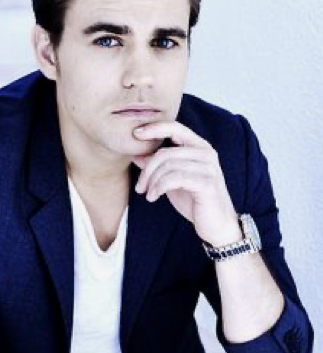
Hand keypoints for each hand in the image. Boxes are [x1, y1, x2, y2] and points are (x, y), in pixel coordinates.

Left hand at [132, 121, 241, 246]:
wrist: (217, 225)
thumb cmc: (195, 201)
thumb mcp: (172, 181)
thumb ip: (158, 167)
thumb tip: (136, 155)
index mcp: (199, 147)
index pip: (175, 127)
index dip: (154, 128)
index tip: (135, 134)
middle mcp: (206, 153)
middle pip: (165, 153)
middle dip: (147, 170)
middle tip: (139, 187)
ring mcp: (208, 167)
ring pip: (168, 166)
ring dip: (151, 181)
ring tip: (147, 194)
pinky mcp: (206, 183)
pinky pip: (174, 179)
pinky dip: (158, 187)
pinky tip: (153, 197)